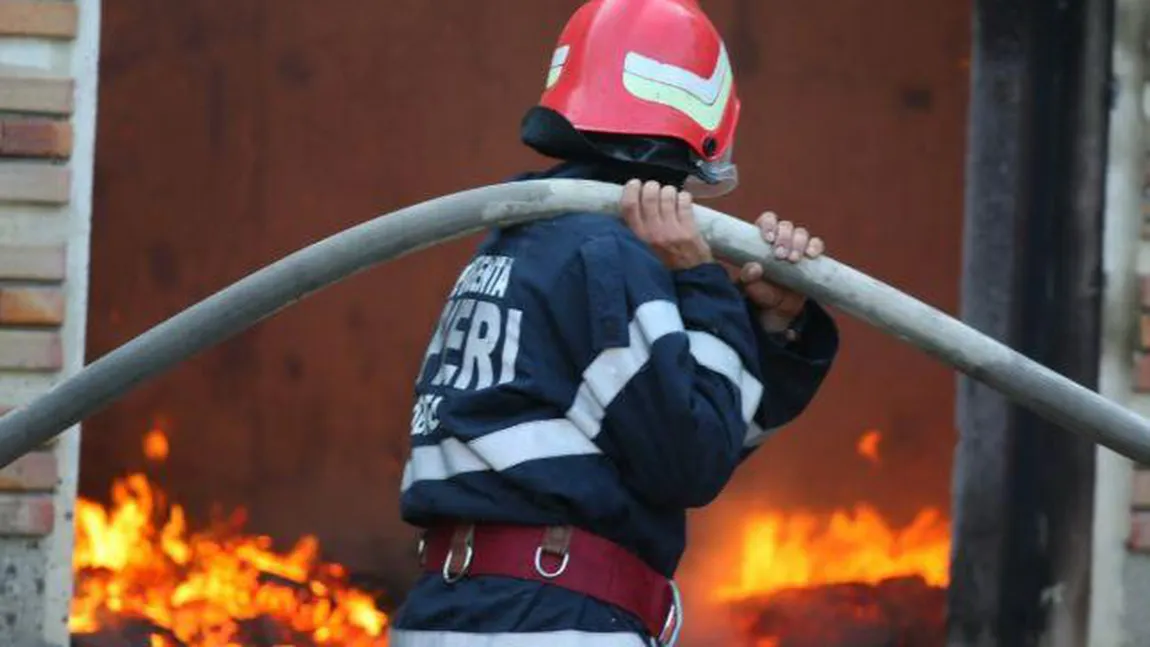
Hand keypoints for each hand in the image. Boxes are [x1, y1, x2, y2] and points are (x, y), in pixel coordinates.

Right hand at [621, 179, 712, 269]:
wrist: (689, 279)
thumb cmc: (663, 262)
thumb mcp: (641, 248)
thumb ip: (635, 228)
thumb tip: (632, 202)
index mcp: (637, 237)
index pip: (628, 206)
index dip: (630, 190)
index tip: (634, 184)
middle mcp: (653, 232)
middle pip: (649, 195)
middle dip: (652, 186)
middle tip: (655, 190)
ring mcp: (672, 230)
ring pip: (668, 195)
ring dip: (669, 191)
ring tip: (670, 197)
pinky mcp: (689, 230)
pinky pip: (684, 201)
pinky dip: (684, 197)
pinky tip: (683, 202)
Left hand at [738, 211, 824, 332]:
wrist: (778, 308)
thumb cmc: (760, 290)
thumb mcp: (749, 285)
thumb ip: (748, 276)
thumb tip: (755, 267)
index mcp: (763, 239)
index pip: (767, 219)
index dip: (769, 224)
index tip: (768, 239)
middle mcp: (781, 238)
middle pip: (786, 226)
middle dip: (784, 238)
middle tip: (780, 255)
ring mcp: (797, 246)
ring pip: (801, 233)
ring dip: (798, 243)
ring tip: (792, 260)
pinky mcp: (810, 256)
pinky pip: (816, 244)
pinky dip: (815, 247)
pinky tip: (810, 255)